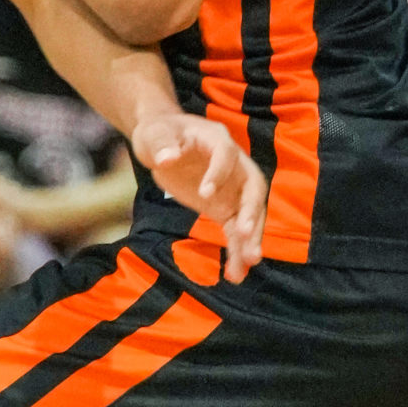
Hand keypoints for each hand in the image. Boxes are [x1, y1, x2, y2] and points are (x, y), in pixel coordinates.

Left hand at [128, 113, 265, 283]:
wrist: (165, 141)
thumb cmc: (160, 133)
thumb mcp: (154, 134)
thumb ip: (161, 145)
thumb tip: (167, 158)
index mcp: (217, 140)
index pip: (225, 155)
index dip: (219, 173)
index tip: (205, 194)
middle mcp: (235, 164)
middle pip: (253, 188)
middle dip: (252, 211)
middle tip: (245, 234)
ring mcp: (233, 188)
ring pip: (250, 214)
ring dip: (250, 239)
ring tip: (247, 264)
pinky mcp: (226, 206)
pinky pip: (236, 229)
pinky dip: (237, 249)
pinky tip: (235, 273)